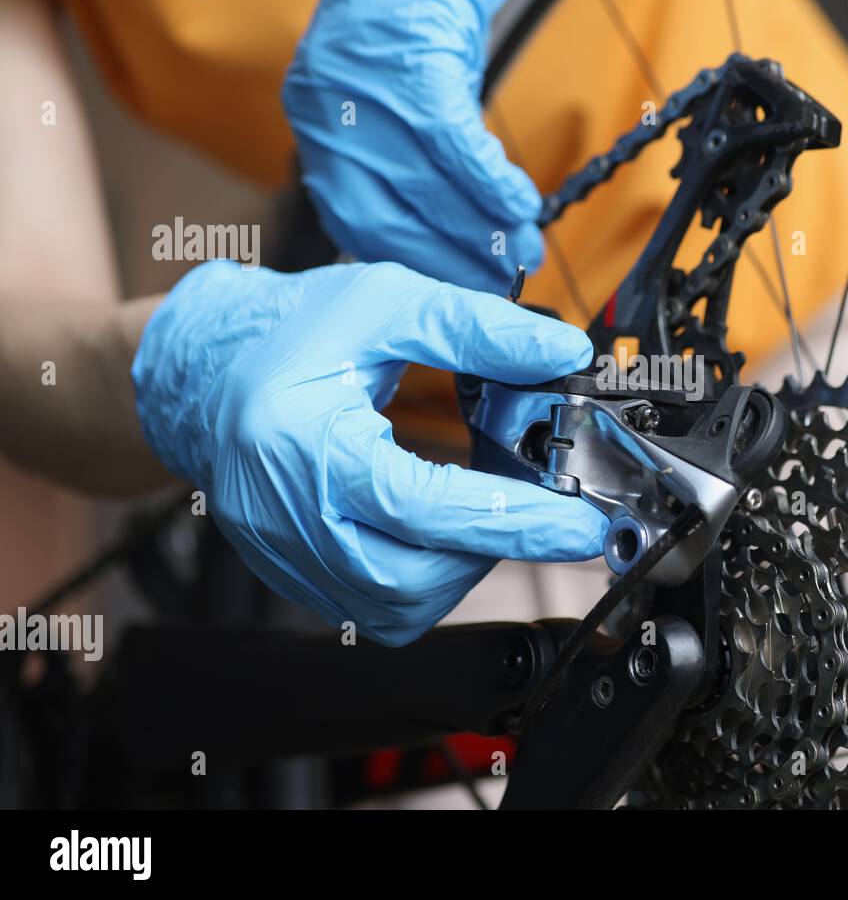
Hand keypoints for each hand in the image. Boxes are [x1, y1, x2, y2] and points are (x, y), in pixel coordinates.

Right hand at [131, 259, 605, 645]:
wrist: (204, 372)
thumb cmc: (284, 333)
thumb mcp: (384, 304)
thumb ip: (475, 330)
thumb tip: (560, 354)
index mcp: (301, 443)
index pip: (423, 507)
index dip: (510, 521)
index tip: (576, 525)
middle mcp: (286, 515)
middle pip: (408, 581)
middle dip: (490, 552)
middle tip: (534, 513)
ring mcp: (286, 554)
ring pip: (395, 609)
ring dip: (460, 570)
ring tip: (483, 514)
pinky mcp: (295, 573)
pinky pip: (374, 608)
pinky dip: (424, 580)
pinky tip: (440, 531)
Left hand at [282, 0, 539, 293]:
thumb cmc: (403, 36)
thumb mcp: (382, 113)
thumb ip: (398, 174)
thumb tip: (451, 247)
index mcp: (318, 140)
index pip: (361, 229)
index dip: (418, 268)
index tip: (461, 292)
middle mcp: (330, 122)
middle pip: (393, 218)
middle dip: (454, 260)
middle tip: (499, 283)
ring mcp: (366, 97)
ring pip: (431, 188)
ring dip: (487, 229)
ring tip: (526, 251)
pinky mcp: (413, 70)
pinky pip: (457, 148)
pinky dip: (494, 184)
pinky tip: (523, 205)